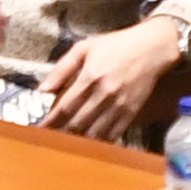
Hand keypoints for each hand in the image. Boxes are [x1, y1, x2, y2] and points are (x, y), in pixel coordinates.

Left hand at [40, 19, 183, 142]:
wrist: (151, 49)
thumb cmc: (115, 46)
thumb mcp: (83, 48)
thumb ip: (61, 69)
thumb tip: (42, 90)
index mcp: (90, 77)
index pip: (65, 107)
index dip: (51, 121)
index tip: (39, 129)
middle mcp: (104, 95)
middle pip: (78, 123)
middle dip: (61, 133)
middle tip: (48, 139)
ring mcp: (119, 106)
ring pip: (95, 132)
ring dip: (79, 140)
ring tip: (65, 144)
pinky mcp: (131, 113)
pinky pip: (113, 134)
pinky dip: (99, 141)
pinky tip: (89, 143)